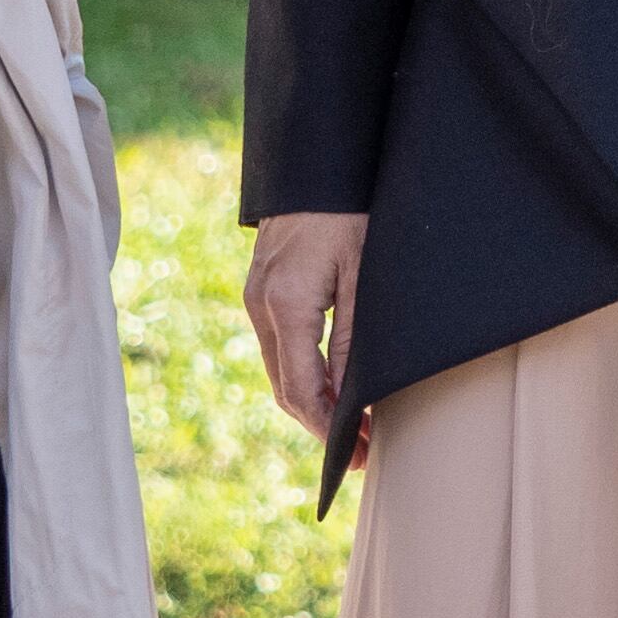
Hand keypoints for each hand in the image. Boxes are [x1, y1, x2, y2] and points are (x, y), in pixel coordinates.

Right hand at [245, 212, 370, 462]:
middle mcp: (260, 305)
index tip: (356, 457)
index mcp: (285, 305)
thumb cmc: (349, 210)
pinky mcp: (261, 287)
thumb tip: (353, 396)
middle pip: (285, 388)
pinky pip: (279, 344)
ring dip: (312, 400)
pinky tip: (332, 382)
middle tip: (361, 452)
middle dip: (321, 424)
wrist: (317, 160)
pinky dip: (303, 371)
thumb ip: (352, 339)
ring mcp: (255, 296)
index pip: (301, 391)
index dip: (329, 430)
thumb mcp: (362, 275)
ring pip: (280, 369)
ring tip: (353, 424)